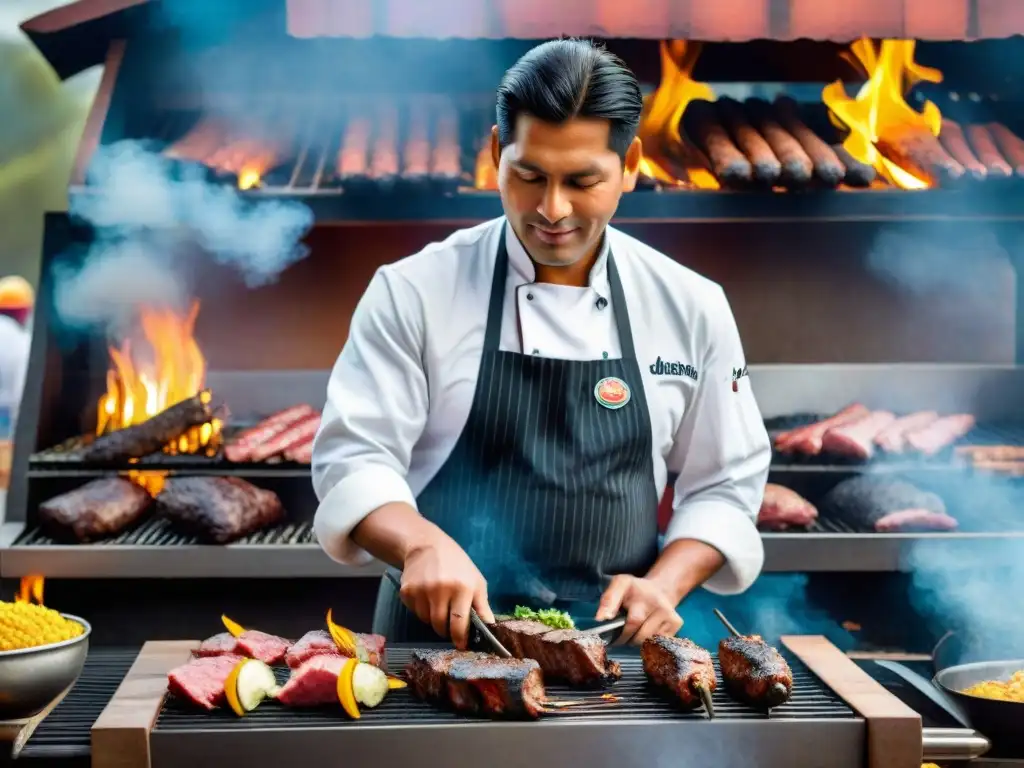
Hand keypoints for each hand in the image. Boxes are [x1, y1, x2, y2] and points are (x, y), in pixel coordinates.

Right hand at [400, 531, 494, 649]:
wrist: (427, 545)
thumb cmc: (457, 564)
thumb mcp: (476, 581)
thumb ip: (482, 607)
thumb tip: (491, 629)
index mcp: (462, 587)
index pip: (459, 623)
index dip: (460, 638)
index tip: (461, 645)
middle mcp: (440, 589)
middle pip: (440, 625)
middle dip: (446, 630)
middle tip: (449, 624)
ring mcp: (421, 590)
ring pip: (426, 620)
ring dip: (433, 619)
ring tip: (438, 604)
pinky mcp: (406, 591)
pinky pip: (415, 612)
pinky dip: (421, 610)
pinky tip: (426, 596)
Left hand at [595, 575, 682, 645]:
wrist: (660, 590)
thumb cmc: (635, 591)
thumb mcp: (619, 586)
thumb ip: (608, 600)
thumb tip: (600, 619)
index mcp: (640, 592)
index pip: (632, 619)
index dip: (620, 631)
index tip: (608, 636)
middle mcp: (658, 603)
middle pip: (638, 632)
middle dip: (625, 638)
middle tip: (619, 637)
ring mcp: (669, 614)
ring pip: (648, 640)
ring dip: (636, 641)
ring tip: (632, 633)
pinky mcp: (676, 623)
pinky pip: (658, 642)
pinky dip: (649, 642)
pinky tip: (646, 633)